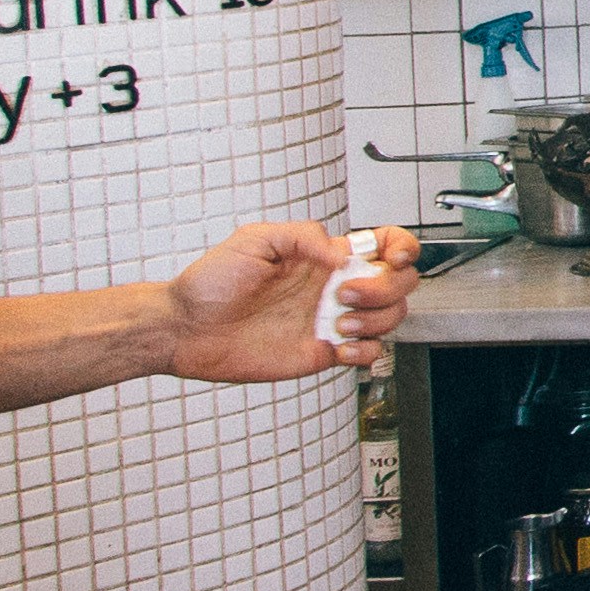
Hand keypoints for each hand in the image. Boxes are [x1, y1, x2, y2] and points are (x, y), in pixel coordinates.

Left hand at [153, 223, 422, 381]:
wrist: (187, 329)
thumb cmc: (210, 283)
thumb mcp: (254, 239)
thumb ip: (302, 236)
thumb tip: (339, 254)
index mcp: (323, 257)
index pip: (382, 244)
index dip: (402, 246)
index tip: (392, 256)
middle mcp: (334, 287)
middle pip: (399, 281)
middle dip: (385, 287)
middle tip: (346, 293)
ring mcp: (332, 320)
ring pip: (391, 317)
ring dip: (377, 319)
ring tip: (338, 322)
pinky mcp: (323, 352)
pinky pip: (368, 354)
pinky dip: (365, 352)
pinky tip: (338, 346)